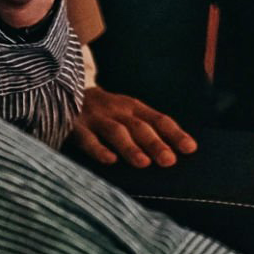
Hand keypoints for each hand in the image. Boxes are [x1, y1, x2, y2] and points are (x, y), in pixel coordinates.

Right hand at [70, 87, 197, 167]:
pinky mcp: (75, 126)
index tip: (190, 149)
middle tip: (169, 161)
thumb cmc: (104, 111)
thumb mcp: (125, 112)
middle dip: (155, 143)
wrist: (63, 90)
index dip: (175, 133)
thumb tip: (174, 152)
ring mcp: (96, 117)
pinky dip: (98, 149)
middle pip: (139, 127)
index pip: (158, 119)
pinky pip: (87, 139)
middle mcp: (117, 110)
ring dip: (130, 147)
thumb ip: (145, 127)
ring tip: (144, 163)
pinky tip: (109, 160)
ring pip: (116, 132)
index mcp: (133, 107)